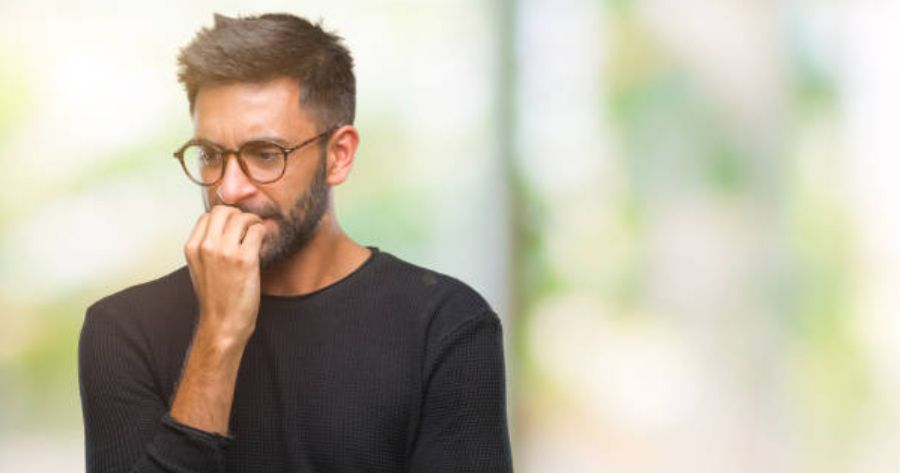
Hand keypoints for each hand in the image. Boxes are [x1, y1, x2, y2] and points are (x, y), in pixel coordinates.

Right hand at [184, 205, 265, 345]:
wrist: (223, 323)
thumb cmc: (215, 299)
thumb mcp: (200, 268)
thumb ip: (207, 246)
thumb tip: (224, 227)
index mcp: (192, 247)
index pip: (207, 215)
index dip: (224, 218)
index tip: (234, 226)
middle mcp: (206, 246)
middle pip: (224, 211)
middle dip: (238, 214)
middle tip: (247, 226)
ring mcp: (225, 252)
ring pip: (242, 217)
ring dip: (253, 221)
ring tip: (257, 233)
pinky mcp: (244, 259)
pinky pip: (257, 230)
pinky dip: (262, 232)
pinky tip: (262, 242)